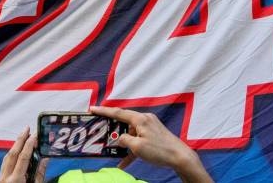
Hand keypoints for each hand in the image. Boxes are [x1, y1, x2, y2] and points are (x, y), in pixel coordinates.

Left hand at [0, 127, 47, 182]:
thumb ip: (39, 174)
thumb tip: (44, 159)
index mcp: (16, 180)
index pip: (23, 157)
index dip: (30, 144)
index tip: (35, 135)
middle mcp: (6, 177)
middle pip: (13, 153)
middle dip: (21, 139)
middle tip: (27, 128)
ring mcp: (1, 177)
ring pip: (7, 156)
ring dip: (16, 145)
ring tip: (24, 136)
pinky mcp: (0, 178)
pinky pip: (5, 162)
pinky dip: (12, 153)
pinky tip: (17, 149)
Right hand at [90, 106, 212, 182]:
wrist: (180, 157)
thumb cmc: (159, 150)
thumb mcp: (137, 147)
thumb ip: (124, 140)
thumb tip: (120, 138)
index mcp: (140, 119)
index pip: (117, 112)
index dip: (103, 111)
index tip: (92, 109)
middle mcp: (145, 120)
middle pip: (124, 123)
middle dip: (113, 129)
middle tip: (101, 132)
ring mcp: (150, 127)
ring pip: (131, 134)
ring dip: (123, 144)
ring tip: (113, 152)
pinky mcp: (154, 136)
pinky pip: (139, 141)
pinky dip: (132, 150)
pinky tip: (124, 163)